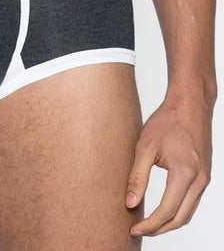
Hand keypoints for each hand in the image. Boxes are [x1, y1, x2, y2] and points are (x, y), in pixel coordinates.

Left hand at [126, 90, 213, 235]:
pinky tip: (162, 209)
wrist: (190, 105)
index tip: (133, 229)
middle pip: (180, 218)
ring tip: (147, 223)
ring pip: (188, 213)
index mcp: (185, 174)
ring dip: (169, 222)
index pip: (166, 211)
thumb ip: (137, 177)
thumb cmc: (167, 121)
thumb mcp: (144, 147)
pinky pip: (192, 202)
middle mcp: (200, 180)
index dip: (149, 225)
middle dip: (159, 229)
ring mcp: (205, 179)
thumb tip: (130, 203)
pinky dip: (178, 211)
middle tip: (138, 230)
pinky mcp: (205, 176)